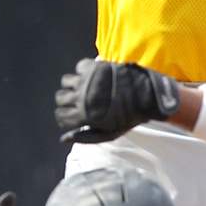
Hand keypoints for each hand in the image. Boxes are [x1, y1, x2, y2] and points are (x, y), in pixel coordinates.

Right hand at [55, 58, 180, 142]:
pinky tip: (93, 76)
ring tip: (84, 86)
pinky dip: (83, 70)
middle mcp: (80, 97)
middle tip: (77, 100)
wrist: (146, 96)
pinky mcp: (94, 67)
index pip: (60, 115)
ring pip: (66, 81)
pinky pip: (79, 67)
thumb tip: (63, 139)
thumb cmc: (128, 118)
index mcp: (83, 115)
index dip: (64, 116)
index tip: (72, 115)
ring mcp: (86, 81)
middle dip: (66, 100)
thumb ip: (85, 137)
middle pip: (59, 97)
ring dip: (73, 84)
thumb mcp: (107, 134)